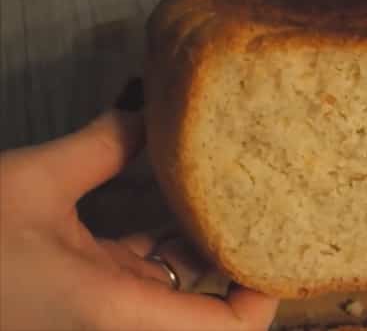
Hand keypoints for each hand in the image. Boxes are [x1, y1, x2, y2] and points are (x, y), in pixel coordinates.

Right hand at [0, 79, 277, 330]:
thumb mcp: (34, 180)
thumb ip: (104, 142)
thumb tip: (151, 108)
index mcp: (114, 310)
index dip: (263, 297)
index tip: (279, 246)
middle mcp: (120, 320)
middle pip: (210, 308)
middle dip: (240, 259)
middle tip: (269, 203)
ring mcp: (106, 307)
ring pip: (180, 283)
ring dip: (206, 243)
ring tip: (235, 188)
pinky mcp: (91, 291)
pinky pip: (148, 270)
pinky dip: (168, 238)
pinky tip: (178, 194)